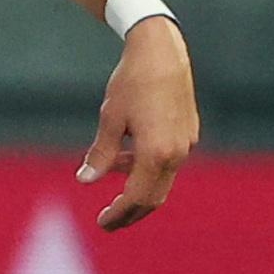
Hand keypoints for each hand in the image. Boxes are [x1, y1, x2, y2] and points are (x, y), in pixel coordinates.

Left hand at [76, 18, 196, 232]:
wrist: (162, 50)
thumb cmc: (132, 82)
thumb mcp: (109, 118)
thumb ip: (100, 154)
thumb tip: (85, 180)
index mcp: (156, 152)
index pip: (136, 197)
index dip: (119, 214)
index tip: (102, 222)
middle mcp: (177, 152)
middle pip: (154, 197)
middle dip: (130, 211)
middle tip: (108, 220)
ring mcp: (186, 143)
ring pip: (161, 179)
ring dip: (136, 185)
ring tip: (108, 171)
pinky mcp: (189, 133)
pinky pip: (167, 161)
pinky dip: (147, 167)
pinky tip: (126, 154)